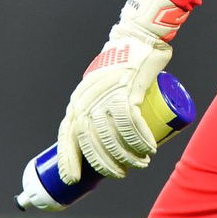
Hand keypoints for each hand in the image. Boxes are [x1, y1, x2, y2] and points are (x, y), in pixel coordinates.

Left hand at [55, 0, 188, 184]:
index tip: (72, 179)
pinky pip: (131, 122)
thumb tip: (99, 139)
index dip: (68, 158)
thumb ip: (97, 108)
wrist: (138, 38)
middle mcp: (88, 98)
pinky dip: (140, 139)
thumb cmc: (122, 69)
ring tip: (140, 163)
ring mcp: (106, 93)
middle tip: (119, 174)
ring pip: (112, 135)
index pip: (67, 134)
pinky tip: (149, 148)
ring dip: (127, 156)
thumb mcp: (100, 89)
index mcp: (78, 101)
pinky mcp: (127, 89)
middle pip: (91, 140)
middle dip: (105, 163)